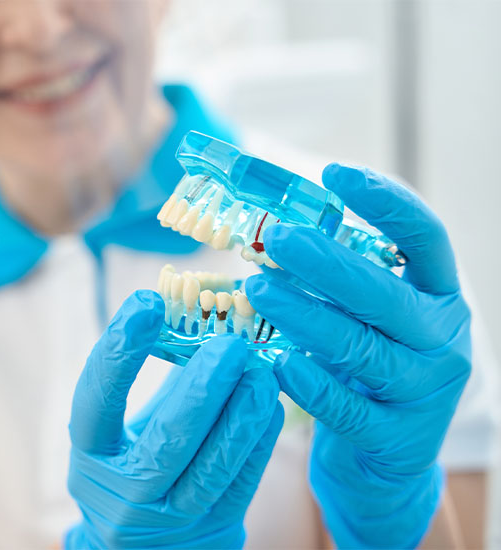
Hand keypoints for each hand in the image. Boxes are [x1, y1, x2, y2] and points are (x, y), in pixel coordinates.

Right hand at [65, 290, 283, 549]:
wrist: (144, 545)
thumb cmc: (134, 460)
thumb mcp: (126, 424)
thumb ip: (157, 378)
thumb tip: (198, 309)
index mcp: (92, 454)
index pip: (96, 400)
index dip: (118, 353)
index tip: (147, 302)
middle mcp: (124, 491)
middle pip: (165, 441)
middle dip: (201, 390)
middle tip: (230, 344)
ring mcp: (170, 517)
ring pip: (211, 468)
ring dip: (241, 415)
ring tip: (262, 371)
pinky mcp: (212, 528)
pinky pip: (240, 484)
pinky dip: (257, 443)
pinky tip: (271, 406)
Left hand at [246, 163, 470, 548]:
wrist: (385, 460)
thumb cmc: (366, 370)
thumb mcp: (367, 318)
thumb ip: (340, 282)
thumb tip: (273, 228)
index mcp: (438, 298)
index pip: (426, 239)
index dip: (386, 202)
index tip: (335, 172)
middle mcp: (442, 339)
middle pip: (385, 294)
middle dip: (327, 263)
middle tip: (274, 237)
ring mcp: (423, 391)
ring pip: (361, 348)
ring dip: (304, 315)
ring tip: (256, 288)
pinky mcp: (395, 437)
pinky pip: (347, 407)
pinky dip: (312, 383)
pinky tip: (278, 362)